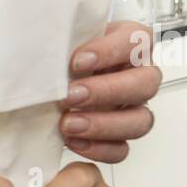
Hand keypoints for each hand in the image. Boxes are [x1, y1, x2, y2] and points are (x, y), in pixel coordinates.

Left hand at [62, 20, 161, 162]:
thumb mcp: (63, 36)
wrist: (52, 76)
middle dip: (106, 92)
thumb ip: (61, 38)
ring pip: (140, 121)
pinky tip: (73, 141)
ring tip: (68, 124)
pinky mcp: (120, 136)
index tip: (77, 62)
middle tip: (71, 95)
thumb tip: (40, 47)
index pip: (137, 40)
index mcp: (131, 43)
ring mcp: (133, 108)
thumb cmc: (64, 52)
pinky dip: (98, 149)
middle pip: (145, 84)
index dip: (109, 52)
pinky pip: (122, 149)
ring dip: (103, 125)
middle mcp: (138, 75)